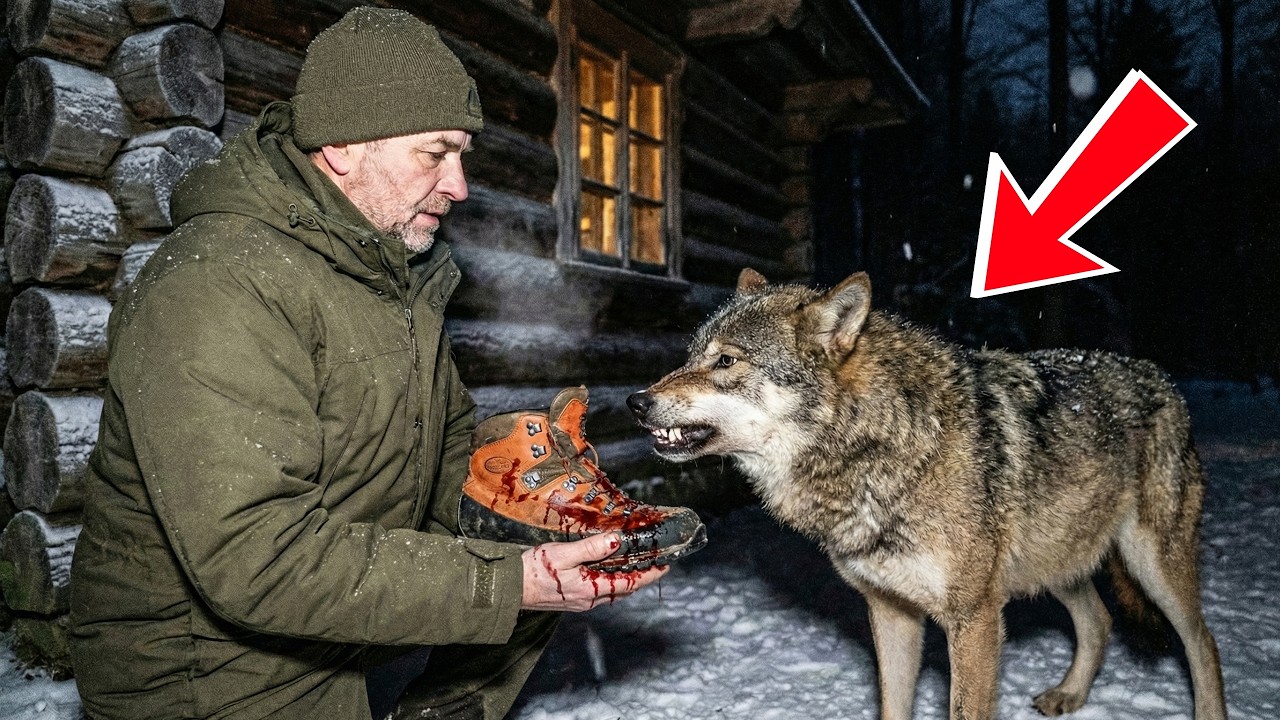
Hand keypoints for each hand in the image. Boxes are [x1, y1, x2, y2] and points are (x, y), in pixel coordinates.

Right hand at [520, 533, 668, 610]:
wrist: (510, 589)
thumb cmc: (533, 571)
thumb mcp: (563, 554)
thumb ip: (591, 548)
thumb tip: (616, 541)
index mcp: (590, 589)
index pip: (629, 583)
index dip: (649, 574)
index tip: (665, 565)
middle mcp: (589, 599)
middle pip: (624, 589)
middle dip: (642, 577)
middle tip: (656, 563)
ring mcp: (581, 601)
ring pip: (613, 591)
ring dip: (628, 579)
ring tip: (638, 565)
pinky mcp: (573, 599)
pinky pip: (601, 591)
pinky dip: (612, 580)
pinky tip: (610, 570)